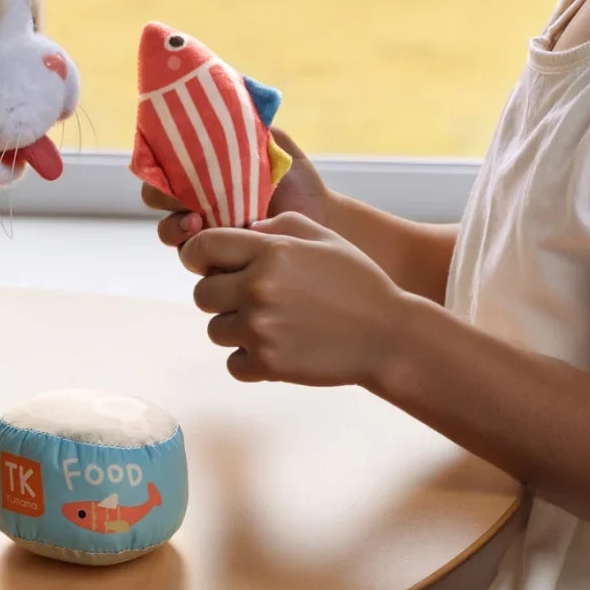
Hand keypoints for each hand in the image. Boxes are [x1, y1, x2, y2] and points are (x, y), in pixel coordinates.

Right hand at [144, 129, 330, 249]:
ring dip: (173, 225)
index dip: (153, 161)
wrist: (319, 216)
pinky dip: (192, 246)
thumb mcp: (272, 141)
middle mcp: (195, 198)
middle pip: (155, 195)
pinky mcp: (214, 256)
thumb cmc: (295, 177)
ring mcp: (202, 229)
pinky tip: (211, 239)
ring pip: (167, 229)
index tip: (163, 159)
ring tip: (195, 222)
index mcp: (201, 168)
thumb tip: (227, 89)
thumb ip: (247, 120)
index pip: (161, 162)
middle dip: (159, 195)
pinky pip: (189, 254)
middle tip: (178, 195)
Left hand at [179, 215, 402, 385]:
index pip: (202, 247)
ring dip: (236, 329)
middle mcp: (258, 288)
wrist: (388, 337)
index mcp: (270, 252)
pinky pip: (233, 363)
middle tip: (248, 299)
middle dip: (219, 296)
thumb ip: (281, 225)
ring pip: (216, 330)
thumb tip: (247, 229)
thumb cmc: (358, 282)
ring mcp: (261, 328)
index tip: (210, 265)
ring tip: (272, 325)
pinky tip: (276, 349)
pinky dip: (250, 360)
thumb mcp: (324, 238)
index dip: (200, 256)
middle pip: (202, 294)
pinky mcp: (268, 364)